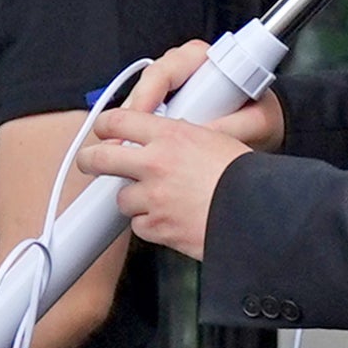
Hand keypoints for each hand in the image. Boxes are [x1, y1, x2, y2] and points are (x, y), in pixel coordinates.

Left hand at [72, 53, 275, 259]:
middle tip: (89, 163)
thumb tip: (166, 142)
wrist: (258, 212)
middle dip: (89, 161)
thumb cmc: (245, 177)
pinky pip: (140, 227)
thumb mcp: (215, 141)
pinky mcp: (158, 227)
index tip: (103, 131)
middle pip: (100, 158)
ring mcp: (153, 197)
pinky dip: (152, 225)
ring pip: (122, 199)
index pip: (119, 120)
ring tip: (159, 201)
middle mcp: (155, 164)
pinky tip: (171, 220)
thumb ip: (182, 140)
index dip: (105, 126)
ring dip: (135, 201)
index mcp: (170, 135)